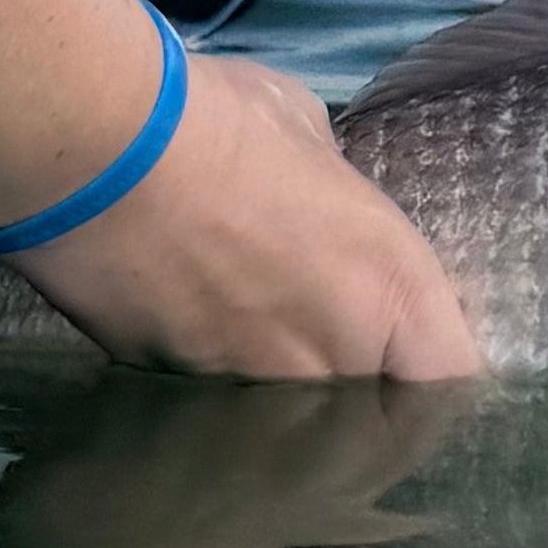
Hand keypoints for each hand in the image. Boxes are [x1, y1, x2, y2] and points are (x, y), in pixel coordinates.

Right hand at [7, 55, 485, 380]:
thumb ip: (328, 185)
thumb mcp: (305, 132)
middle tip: (317, 350)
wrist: (96, 157)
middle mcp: (336, 357)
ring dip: (278, 397)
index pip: (451, 376)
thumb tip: (310, 186)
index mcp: (391, 288)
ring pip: (290, 424)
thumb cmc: (216, 123)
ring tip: (243, 343)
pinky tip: (180, 339)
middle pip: (372, 417)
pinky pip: (213, 405)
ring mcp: (255, 388)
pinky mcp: (177, 395)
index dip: (433, 373)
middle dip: (353, 395)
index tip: (407, 353)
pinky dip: (206, 385)